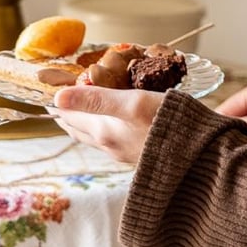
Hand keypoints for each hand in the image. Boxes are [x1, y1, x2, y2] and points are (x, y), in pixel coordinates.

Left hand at [50, 85, 164, 164]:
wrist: (201, 157)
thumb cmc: (169, 124)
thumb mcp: (132, 103)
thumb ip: (95, 99)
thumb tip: (57, 97)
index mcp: (104, 131)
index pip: (68, 114)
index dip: (56, 101)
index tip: (45, 89)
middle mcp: (110, 145)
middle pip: (77, 128)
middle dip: (65, 112)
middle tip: (56, 98)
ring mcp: (124, 153)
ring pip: (92, 136)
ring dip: (81, 121)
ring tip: (75, 109)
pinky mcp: (138, 156)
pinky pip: (109, 141)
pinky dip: (99, 128)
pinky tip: (109, 123)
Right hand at [215, 79, 246, 160]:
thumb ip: (244, 126)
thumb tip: (220, 135)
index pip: (224, 109)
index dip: (214, 125)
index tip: (203, 142)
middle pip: (231, 126)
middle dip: (225, 140)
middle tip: (213, 156)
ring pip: (241, 141)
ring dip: (238, 151)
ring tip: (227, 163)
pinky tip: (241, 168)